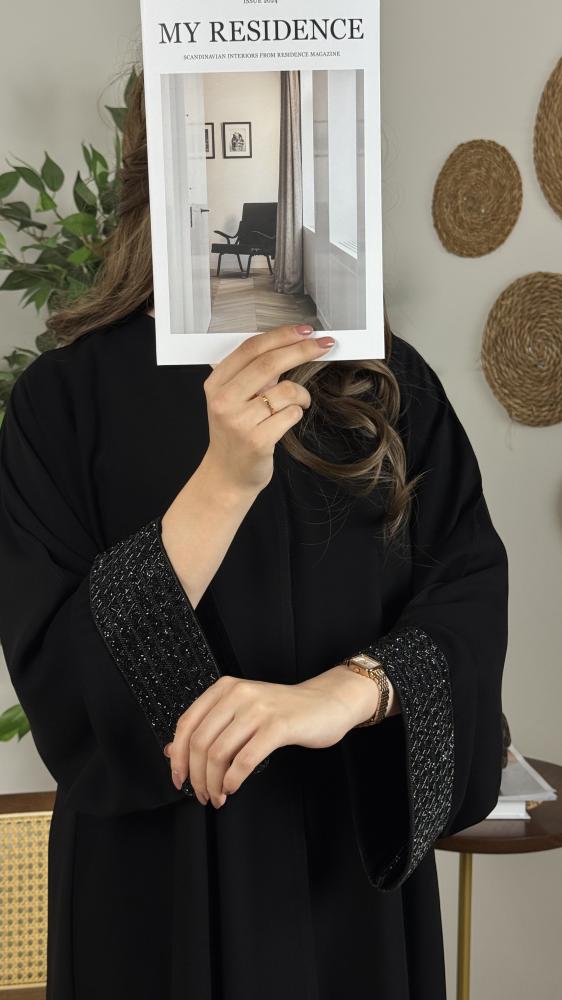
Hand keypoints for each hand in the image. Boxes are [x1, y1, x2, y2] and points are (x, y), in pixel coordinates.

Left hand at [163, 664, 379, 807]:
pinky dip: (233, 779)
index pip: (186, 724)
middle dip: (196, 777)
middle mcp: (237, 694)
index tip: (179, 780)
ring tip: (218, 796)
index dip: (178, 757)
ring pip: (218, 754)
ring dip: (213, 783)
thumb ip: (209, 728)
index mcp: (224, 688)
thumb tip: (172, 751)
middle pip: (199, 743)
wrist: (326, 703)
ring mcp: (258, 708)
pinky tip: (233, 787)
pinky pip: (244, 759)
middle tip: (202, 795)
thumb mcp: (241, 712)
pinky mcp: (277, 726)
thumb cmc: (283, 711)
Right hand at [203, 324, 335, 496]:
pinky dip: (297, 413)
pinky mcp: (257, 441)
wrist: (227, 475)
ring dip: (302, 394)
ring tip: (299, 402)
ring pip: (286, 391)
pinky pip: (290, 415)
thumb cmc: (235, 434)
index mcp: (216, 384)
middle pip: (269, 364)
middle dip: (302, 350)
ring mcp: (239, 422)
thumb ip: (254, 375)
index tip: (306, 330)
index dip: (282, 335)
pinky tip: (290, 419)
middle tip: (324, 345)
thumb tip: (291, 345)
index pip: (251, 348)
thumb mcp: (233, 400)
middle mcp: (224, 401)